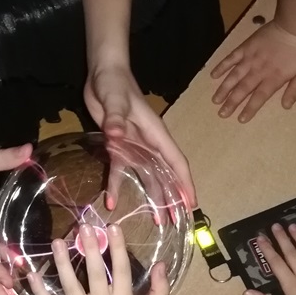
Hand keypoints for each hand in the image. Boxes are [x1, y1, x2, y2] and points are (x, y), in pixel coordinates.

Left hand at [27, 222, 167, 294]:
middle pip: (93, 275)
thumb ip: (160, 290)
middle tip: (83, 227)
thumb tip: (161, 264)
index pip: (120, 271)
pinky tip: (32, 274)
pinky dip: (40, 292)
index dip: (117, 248)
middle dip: (88, 249)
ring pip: (70, 287)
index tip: (112, 228)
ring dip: (63, 263)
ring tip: (58, 242)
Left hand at [84, 64, 195, 209]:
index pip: (175, 161)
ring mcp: (134, 145)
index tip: (192, 203)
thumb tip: (115, 134)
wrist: (103, 72)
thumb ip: (116, 117)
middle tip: (175, 222)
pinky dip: (116, 184)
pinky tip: (112, 202)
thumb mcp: (115, 98)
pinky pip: (119, 169)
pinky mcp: (118, 145)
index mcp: (155, 133)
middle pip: (164, 174)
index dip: (185, 183)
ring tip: (156, 221)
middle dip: (172, 198)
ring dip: (152, 197)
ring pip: (147, 176)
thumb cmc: (115, 82)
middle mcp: (148, 143)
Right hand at [210, 21, 295, 121]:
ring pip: (234, 76)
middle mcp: (258, 71)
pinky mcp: (245, 48)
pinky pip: (231, 58)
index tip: (240, 119)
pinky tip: (213, 75)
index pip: (258, 98)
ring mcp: (250, 59)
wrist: (293, 27)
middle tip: (221, 114)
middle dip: (231, 103)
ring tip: (215, 100)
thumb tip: (286, 106)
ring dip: (224, 89)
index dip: (249, 109)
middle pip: (242, 90)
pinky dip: (221, 66)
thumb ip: (295, 90)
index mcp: (273, 79)